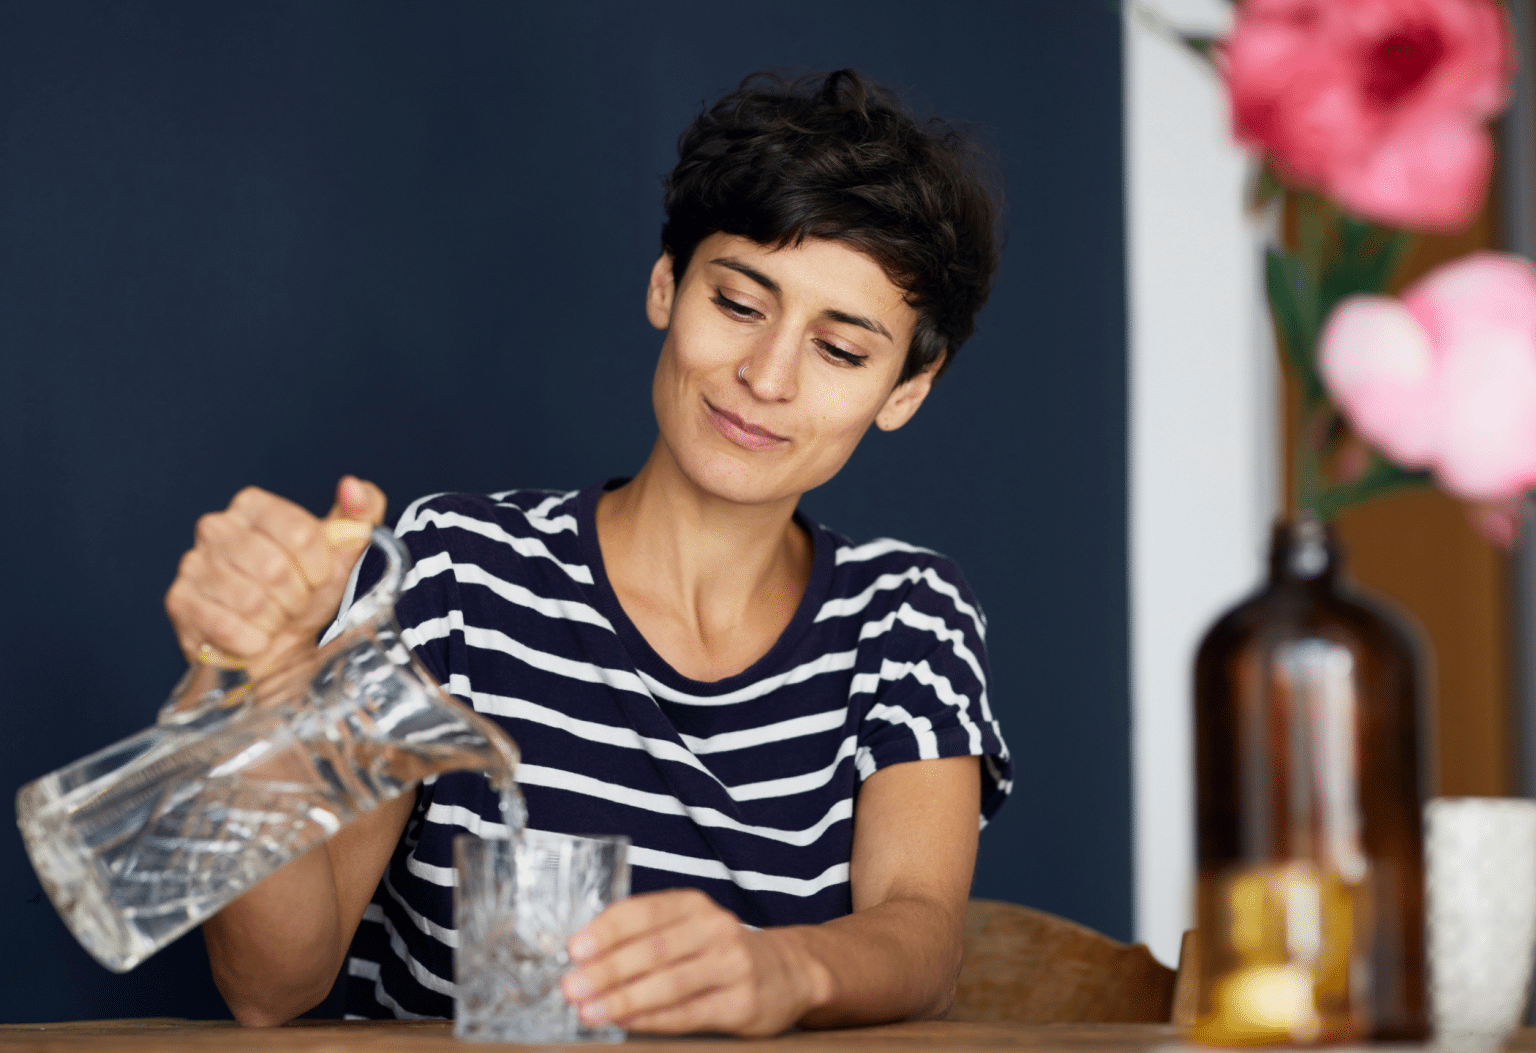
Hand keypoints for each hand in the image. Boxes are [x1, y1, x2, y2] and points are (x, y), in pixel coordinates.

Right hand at [164, 476, 386, 674]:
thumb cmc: (304, 593)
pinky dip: (252, 641)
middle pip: (276, 568)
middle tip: (292, 601)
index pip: (302, 532)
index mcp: (253, 505)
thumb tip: (354, 486)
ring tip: (271, 616)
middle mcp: (216, 527)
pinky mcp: (180, 602)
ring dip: (274, 620)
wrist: (277, 646)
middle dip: (296, 597)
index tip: (317, 576)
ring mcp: (193, 564)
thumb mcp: (341, 553)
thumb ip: (360, 513)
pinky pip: (229, 628)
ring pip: (252, 601)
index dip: (319, 566)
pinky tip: (251, 635)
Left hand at [559, 889, 828, 1035]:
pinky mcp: (740, 1002)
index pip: (643, 912)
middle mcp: (715, 928)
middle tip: (571, 987)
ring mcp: (731, 965)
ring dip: (623, 998)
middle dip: (606, 970)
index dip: (606, 930)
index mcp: (693, 905)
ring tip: (589, 1011)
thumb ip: (642, 937)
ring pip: (669, 983)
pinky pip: (687, 1012)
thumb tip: (581, 960)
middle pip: (653, 949)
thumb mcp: (687, 929)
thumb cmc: (718, 951)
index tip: (573, 949)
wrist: (786, 972)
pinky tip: (623, 1022)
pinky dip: (651, 1019)